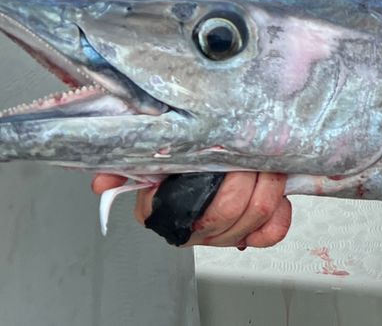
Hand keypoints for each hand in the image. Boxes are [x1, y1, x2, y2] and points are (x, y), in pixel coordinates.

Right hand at [91, 171, 292, 248]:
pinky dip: (280, 211)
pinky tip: (276, 193)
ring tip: (265, 159)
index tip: (218, 160)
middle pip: (229, 208)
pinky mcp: (253, 233)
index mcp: (164, 211)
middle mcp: (194, 227)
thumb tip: (101, 182)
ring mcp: (223, 233)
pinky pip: (272, 233)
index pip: (188, 209)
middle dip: (247, 174)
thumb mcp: (154, 151)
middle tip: (250, 148)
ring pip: (256, 214)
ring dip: (268, 182)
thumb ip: (128, 163)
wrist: (217, 151)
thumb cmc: (184, 152)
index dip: (212, 183)